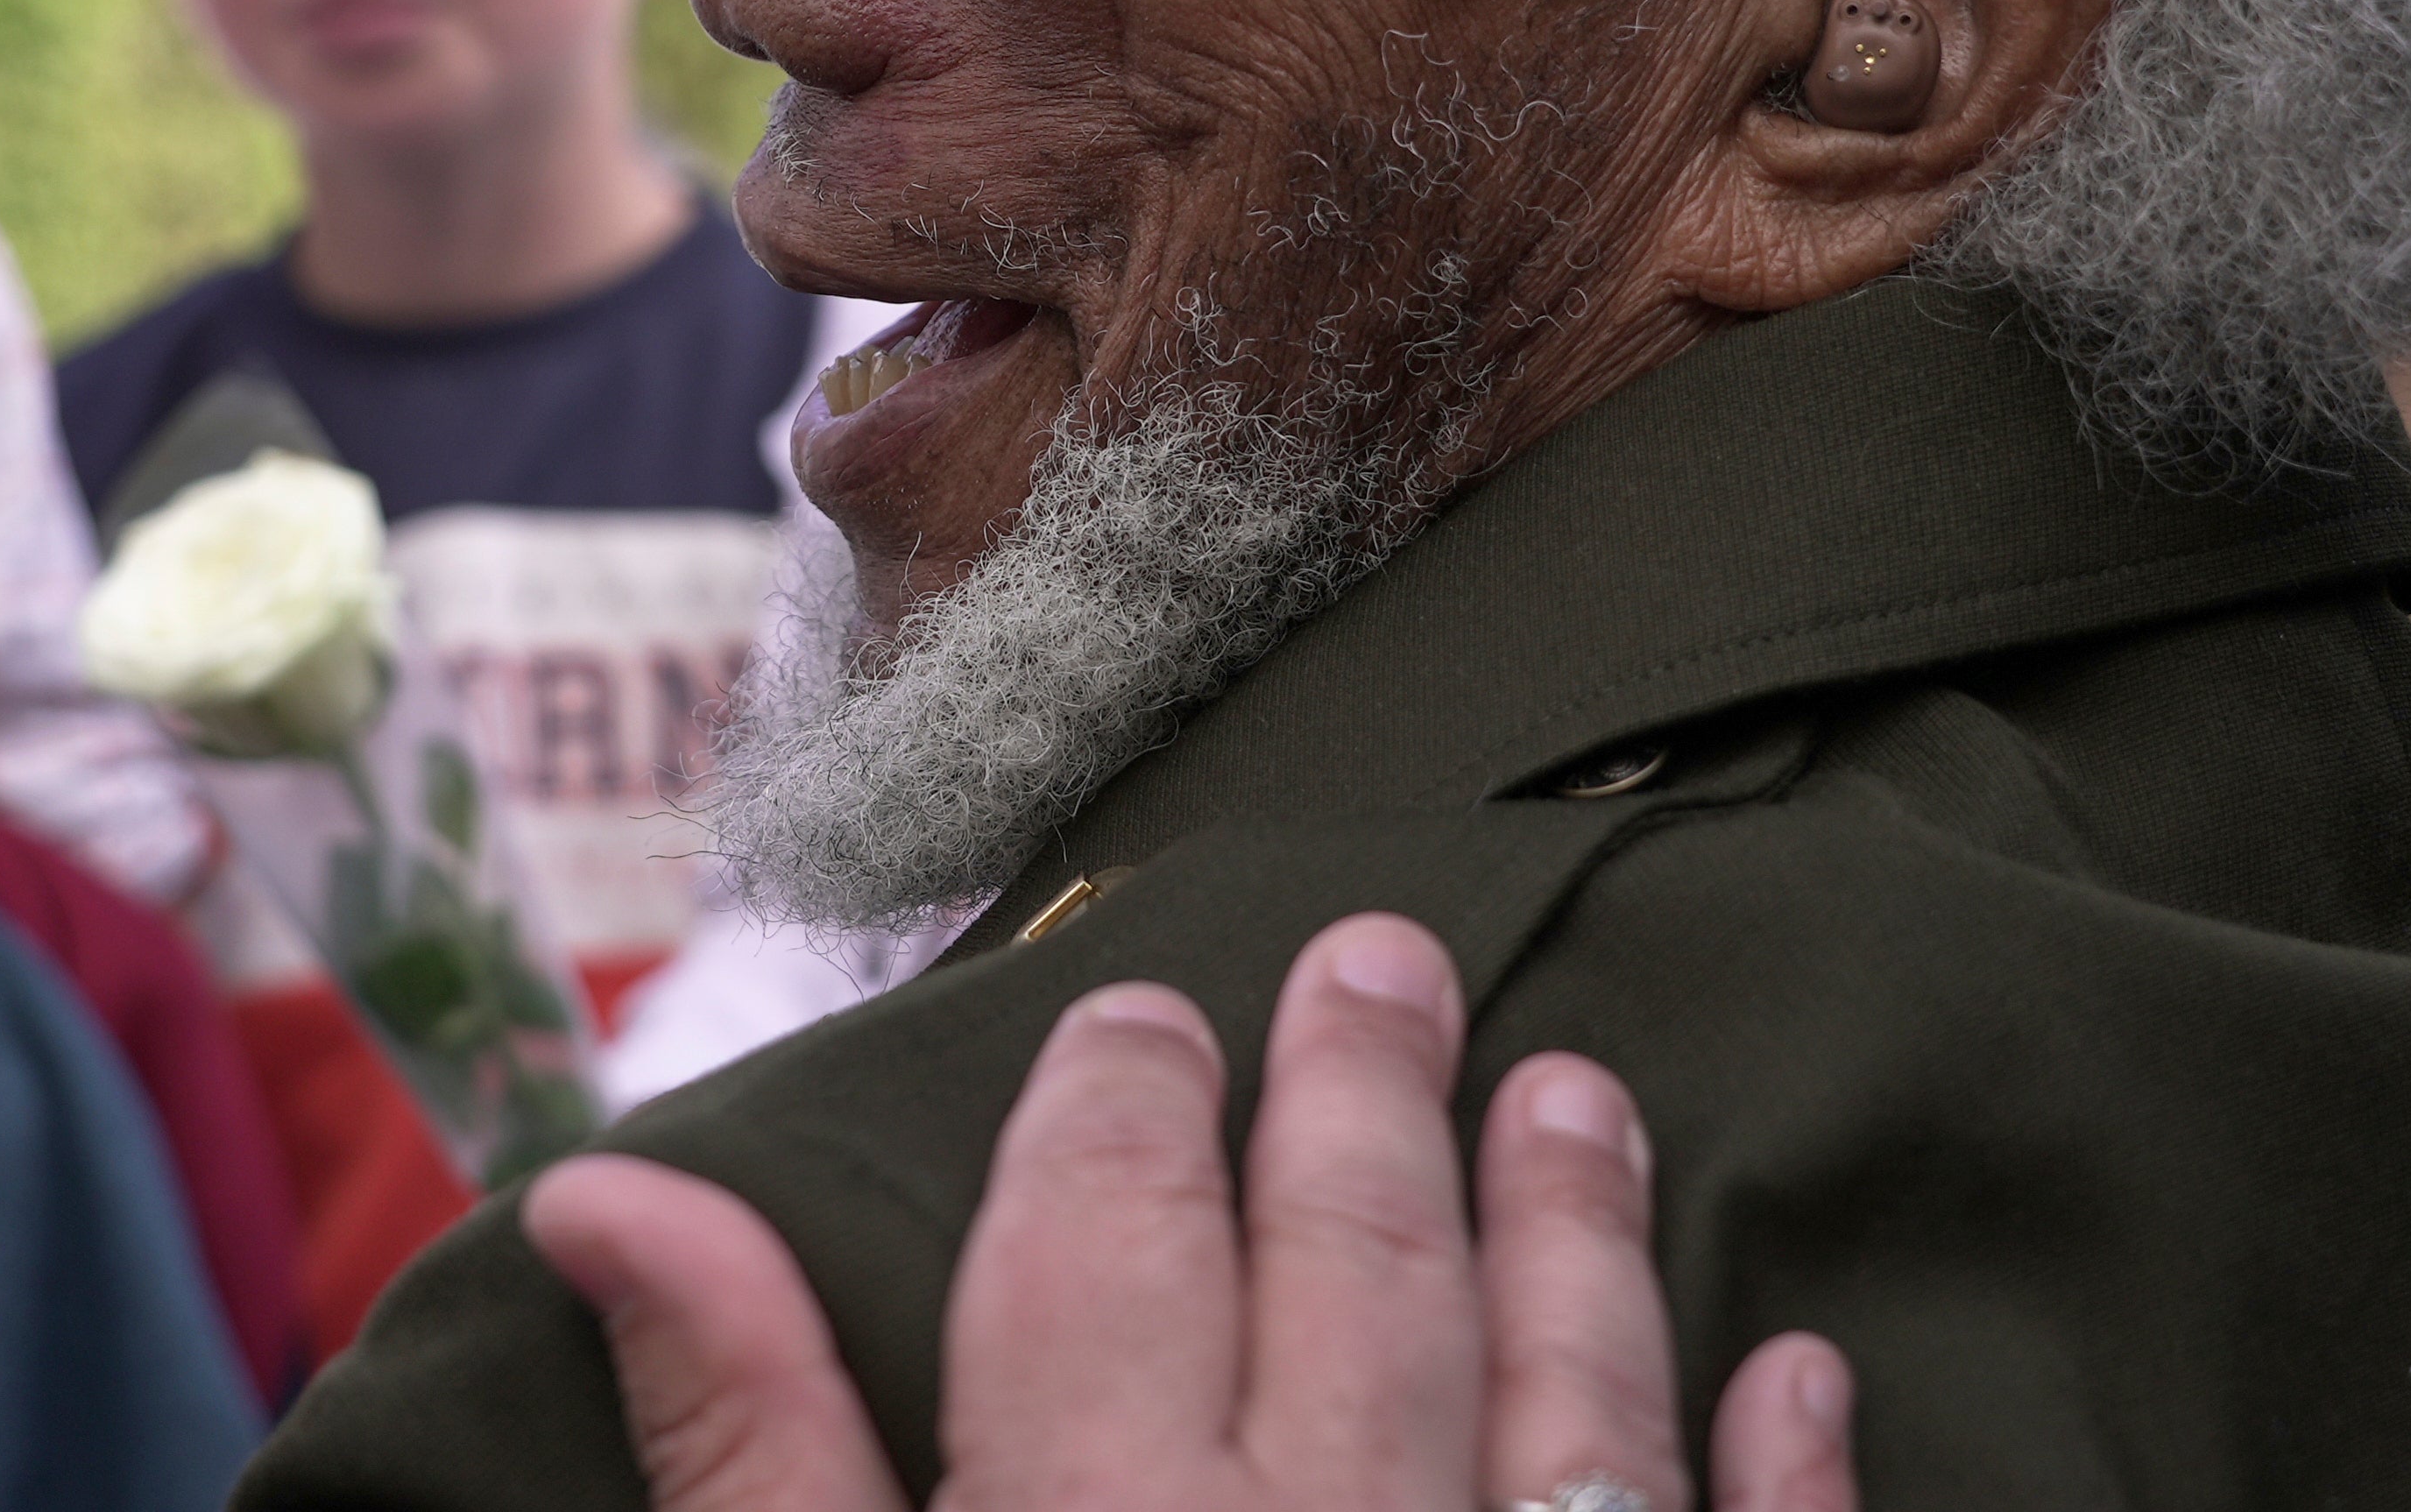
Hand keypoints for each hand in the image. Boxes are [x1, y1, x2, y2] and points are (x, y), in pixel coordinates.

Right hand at [525, 913, 1853, 1511]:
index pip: (1113, 1248)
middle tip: (1389, 950)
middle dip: (1365, 1100)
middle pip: (1357, 1272)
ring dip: (1582, 1226)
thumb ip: (746, 1457)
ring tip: (1581, 1087)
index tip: (1154, 1008)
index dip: (1127, 1113)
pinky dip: (1779, 1474)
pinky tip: (1796, 1366)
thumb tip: (615, 1190)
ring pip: (1573, 1389)